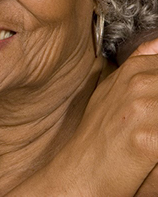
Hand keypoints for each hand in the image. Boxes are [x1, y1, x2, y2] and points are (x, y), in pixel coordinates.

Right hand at [8, 38, 157, 195]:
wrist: (84, 170)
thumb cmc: (99, 135)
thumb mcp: (113, 91)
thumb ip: (140, 64)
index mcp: (134, 69)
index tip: (155, 102)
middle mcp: (140, 82)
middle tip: (152, 118)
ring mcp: (145, 107)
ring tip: (153, 131)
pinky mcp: (150, 137)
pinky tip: (154, 145)